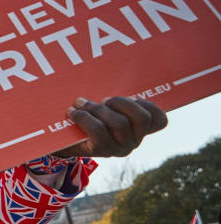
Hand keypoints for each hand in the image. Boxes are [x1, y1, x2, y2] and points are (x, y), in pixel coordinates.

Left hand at [52, 97, 166, 157]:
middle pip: (141, 118)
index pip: (159, 120)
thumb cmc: (86, 118)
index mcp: (138, 129)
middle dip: (121, 102)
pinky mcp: (103, 151)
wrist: (63, 142)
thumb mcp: (102, 108)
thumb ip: (111, 98)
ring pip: (119, 123)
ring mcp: (120, 148)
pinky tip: (73, 112)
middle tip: (104, 99)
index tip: (132, 97)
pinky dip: (84, 118)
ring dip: (97, 108)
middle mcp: (134, 141)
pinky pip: (98, 131)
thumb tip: (109, 71)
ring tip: (81, 102)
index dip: (150, 106)